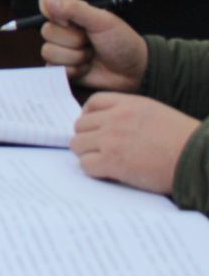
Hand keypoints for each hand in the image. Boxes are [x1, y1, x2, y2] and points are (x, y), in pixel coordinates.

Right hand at [39, 0, 148, 91]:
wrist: (134, 71)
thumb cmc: (122, 42)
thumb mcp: (102, 21)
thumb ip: (75, 9)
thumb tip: (47, 0)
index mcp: (70, 13)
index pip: (45, 3)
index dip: (56, 14)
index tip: (74, 22)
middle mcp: (62, 29)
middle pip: (47, 31)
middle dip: (73, 40)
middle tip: (91, 41)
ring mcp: (60, 49)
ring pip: (49, 51)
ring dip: (75, 56)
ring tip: (91, 56)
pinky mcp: (61, 68)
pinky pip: (53, 68)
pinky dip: (74, 70)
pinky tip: (87, 67)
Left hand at [70, 92, 198, 195]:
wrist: (197, 157)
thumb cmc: (183, 140)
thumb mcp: (155, 114)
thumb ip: (131, 115)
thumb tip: (108, 125)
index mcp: (128, 104)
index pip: (93, 102)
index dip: (89, 116)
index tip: (93, 127)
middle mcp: (115, 118)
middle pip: (80, 125)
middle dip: (87, 137)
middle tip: (98, 149)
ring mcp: (111, 139)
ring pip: (77, 144)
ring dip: (87, 154)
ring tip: (103, 162)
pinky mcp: (112, 161)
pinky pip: (86, 164)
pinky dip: (93, 170)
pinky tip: (107, 173)